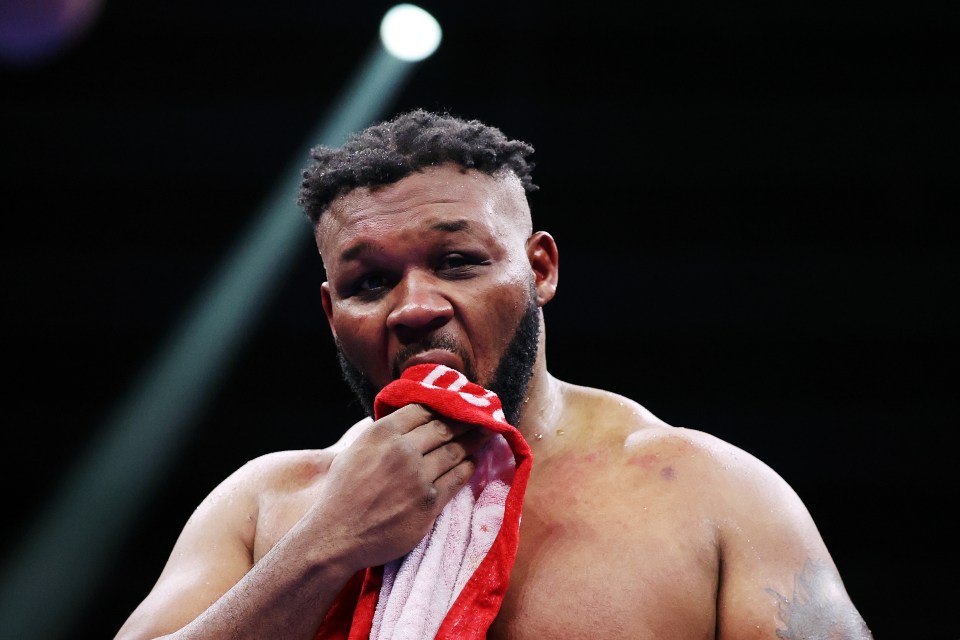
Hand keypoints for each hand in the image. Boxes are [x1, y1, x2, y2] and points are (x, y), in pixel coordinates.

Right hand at [315, 404, 492, 568]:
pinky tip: (473, 461)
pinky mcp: (429, 503)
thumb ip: (382, 434)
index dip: (442, 406)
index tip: (456, 405)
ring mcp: (418, 478)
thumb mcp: (355, 451)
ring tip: (487, 433)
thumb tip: (408, 420)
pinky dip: (468, 467)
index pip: (422, 410)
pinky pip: (457, 478)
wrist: (337, 537)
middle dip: (466, 420)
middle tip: (483, 414)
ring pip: (455, 451)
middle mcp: (402, 451)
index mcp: (382, 433)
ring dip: (474, 440)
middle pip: (444, 427)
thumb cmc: (342, 494)